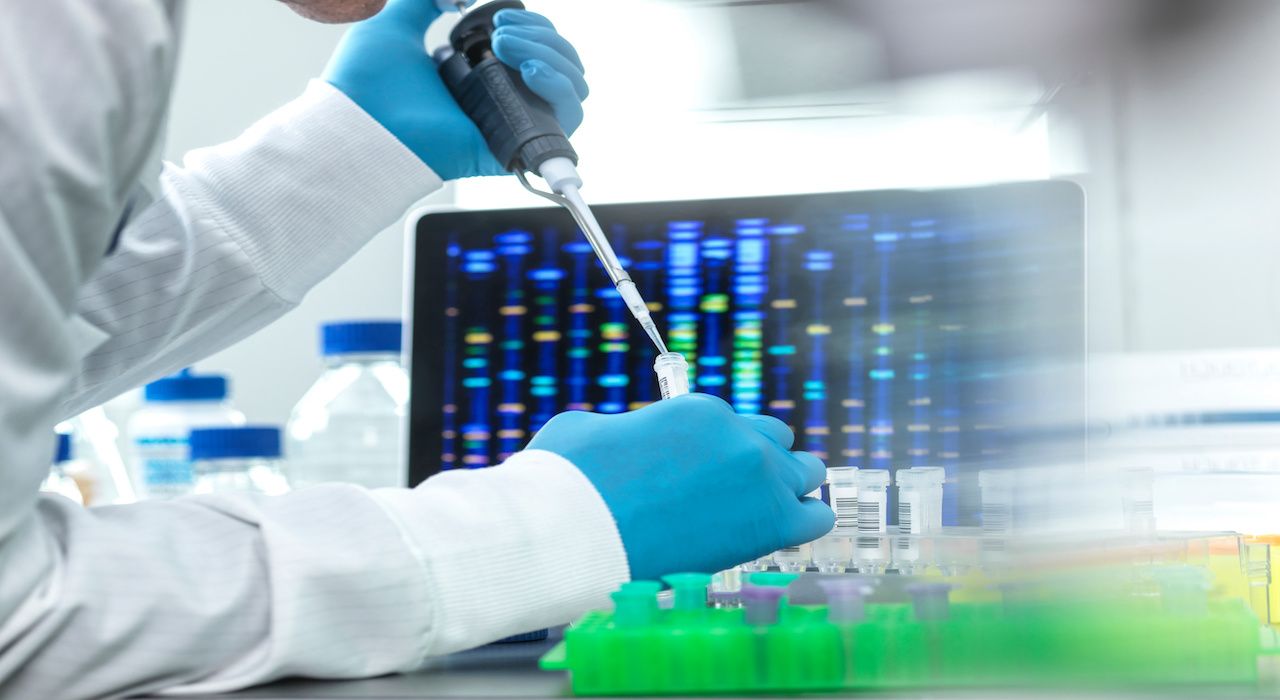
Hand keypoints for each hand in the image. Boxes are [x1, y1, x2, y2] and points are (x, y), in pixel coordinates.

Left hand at [323, 1, 587, 179]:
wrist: (358, 122)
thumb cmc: (368, 83)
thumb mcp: (395, 21)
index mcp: (481, 74)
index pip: (538, 48)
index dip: (533, 26)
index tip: (500, 13)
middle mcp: (503, 99)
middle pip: (562, 64)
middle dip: (542, 35)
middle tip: (501, 30)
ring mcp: (512, 122)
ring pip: (572, 87)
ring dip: (552, 55)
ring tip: (507, 46)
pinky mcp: (514, 146)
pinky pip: (566, 119)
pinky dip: (560, 87)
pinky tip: (530, 69)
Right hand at [527, 394, 832, 580]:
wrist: (577, 532)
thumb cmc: (570, 482)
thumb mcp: (591, 429)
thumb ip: (628, 429)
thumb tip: (627, 440)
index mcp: (699, 410)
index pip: (734, 425)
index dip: (719, 452)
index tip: (704, 475)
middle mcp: (737, 435)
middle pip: (777, 441)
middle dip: (760, 462)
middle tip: (731, 495)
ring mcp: (759, 476)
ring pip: (807, 472)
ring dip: (786, 488)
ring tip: (756, 516)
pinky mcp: (770, 523)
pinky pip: (816, 517)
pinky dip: (802, 522)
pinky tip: (775, 535)